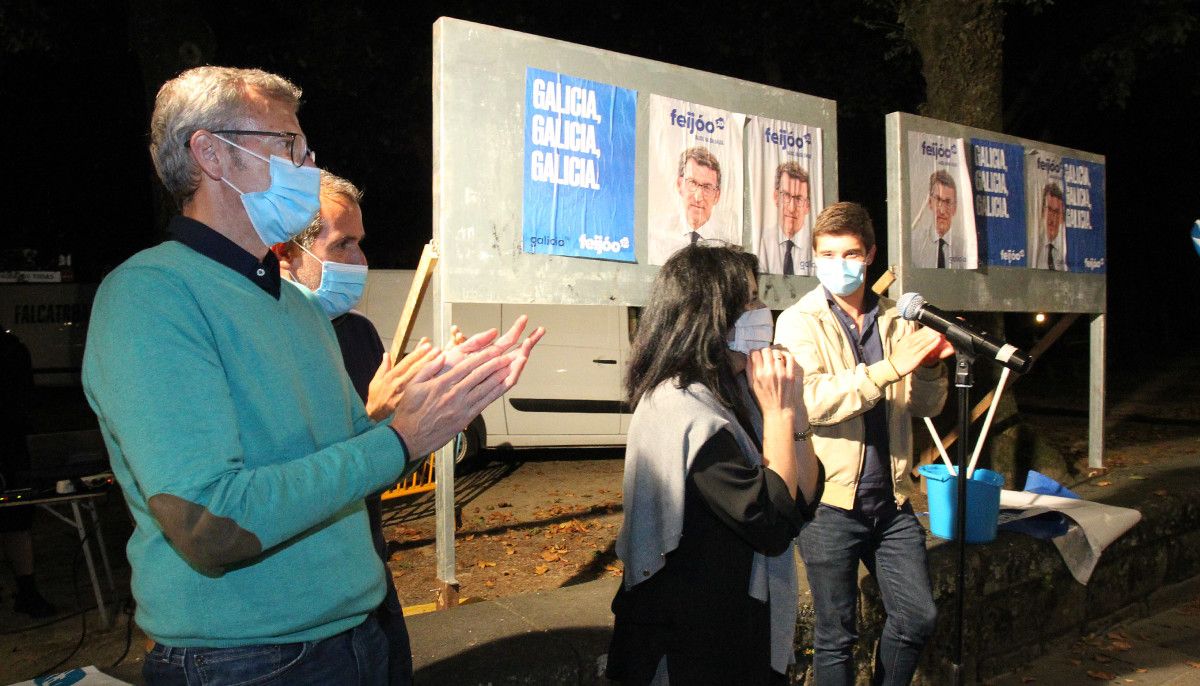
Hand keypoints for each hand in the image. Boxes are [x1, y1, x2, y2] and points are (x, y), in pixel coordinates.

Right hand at [365, 339, 439, 420]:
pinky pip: (424, 393)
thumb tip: (387, 354)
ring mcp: (407, 395)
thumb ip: (383, 368)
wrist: (375, 419)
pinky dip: (433, 385)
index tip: (427, 344)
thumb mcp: (375, 382)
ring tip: (443, 359)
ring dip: (433, 369)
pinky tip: (443, 380)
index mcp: (391, 377)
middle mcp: (400, 385)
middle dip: (428, 358)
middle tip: (439, 349)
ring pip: (422, 380)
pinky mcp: (412, 404)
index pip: (407, 362)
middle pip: (417, 369)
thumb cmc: (376, 399)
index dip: (418, 352)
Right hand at [389, 317, 544, 456]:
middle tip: (510, 353)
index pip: (467, 366)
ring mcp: (462, 408)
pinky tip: (504, 385)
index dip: (484, 356)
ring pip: (486, 388)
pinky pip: (484, 403)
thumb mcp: (412, 386)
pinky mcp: (466, 419)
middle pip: (480, 375)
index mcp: (441, 384)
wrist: (410, 438)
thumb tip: (441, 355)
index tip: (495, 349)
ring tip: (512, 366)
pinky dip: (496, 393)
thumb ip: (427, 368)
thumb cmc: (410, 412)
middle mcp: (454, 395)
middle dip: (497, 363)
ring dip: (501, 376)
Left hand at [442, 315, 545, 385]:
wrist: (432, 393)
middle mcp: (492, 367)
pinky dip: (515, 372)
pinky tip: (521, 360)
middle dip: (529, 341)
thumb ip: (476, 341)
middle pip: (516, 352)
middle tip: (541, 330)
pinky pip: (506, 383)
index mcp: (485, 355)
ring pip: (513, 367)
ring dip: (524, 355)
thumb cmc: (442, 374)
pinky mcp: (490, 391)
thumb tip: (495, 331)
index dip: (516, 329)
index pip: (506, 340)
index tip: (524, 319)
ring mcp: (492, 378)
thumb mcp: (458, 351)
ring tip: (530, 343)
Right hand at [746, 347, 801, 420]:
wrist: (778, 410)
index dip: (754, 352)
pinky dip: (786, 354)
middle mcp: (769, 372)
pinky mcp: (791, 375)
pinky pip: (790, 358)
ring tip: (774, 358)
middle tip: (765, 356)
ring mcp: (781, 373)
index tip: (756, 355)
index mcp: (758, 375)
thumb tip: (749, 356)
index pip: (755, 353)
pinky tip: (783, 357)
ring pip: (777, 352)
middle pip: (766, 350)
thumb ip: (749, 370)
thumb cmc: (764, 400)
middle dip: (764, 351)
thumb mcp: (751, 386)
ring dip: (774, 353)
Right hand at [889, 328, 949, 375]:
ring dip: (932, 336)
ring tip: (940, 331)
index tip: (934, 325)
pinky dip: (932, 345)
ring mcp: (913, 351)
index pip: (918, 332)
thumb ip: (907, 335)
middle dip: (931, 331)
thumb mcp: (900, 343)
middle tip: (939, 326)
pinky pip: (925, 350)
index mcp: (906, 339)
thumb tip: (910, 326)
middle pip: (922, 335)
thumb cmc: (897, 356)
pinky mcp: (916, 358)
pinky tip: (937, 341)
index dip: (926, 328)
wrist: (892, 368)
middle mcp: (909, 344)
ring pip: (924, 341)